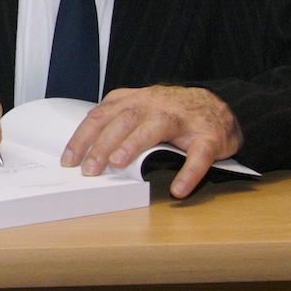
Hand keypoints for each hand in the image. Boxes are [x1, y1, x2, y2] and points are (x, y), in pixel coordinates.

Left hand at [60, 85, 241, 197]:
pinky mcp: (210, 135)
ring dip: (134, 144)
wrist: (222, 105)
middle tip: (89, 169)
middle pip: (124, 120)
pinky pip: (199, 154)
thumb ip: (116, 120)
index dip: (83, 137)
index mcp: (136, 101)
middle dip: (103, 144)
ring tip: (118, 164)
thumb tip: (86, 146)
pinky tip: (178, 188)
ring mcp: (184, 119)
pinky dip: (189, 172)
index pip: (102, 116)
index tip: (68, 160)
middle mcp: (157, 105)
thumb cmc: (174, 112)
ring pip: (155, 127)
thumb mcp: (141, 108)